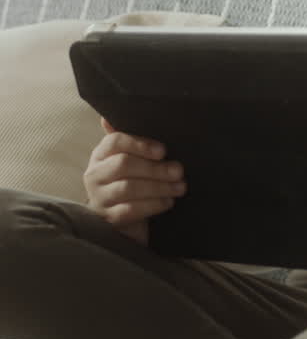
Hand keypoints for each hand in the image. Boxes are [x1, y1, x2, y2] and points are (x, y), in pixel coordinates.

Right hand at [83, 117, 185, 244]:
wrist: (123, 221)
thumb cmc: (131, 183)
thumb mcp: (132, 160)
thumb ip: (132, 142)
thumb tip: (109, 117)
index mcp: (101, 155)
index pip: (114, 142)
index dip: (140, 144)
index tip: (163, 150)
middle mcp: (95, 174)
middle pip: (124, 165)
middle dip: (156, 168)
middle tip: (179, 171)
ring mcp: (99, 198)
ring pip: (128, 188)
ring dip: (159, 187)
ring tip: (180, 187)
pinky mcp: (108, 219)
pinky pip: (131, 210)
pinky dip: (153, 205)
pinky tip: (168, 202)